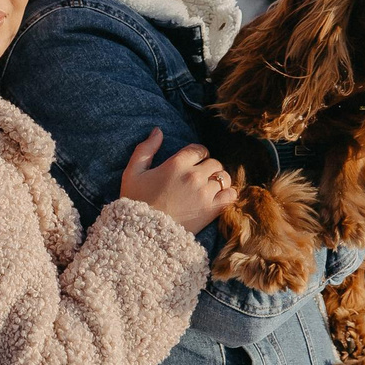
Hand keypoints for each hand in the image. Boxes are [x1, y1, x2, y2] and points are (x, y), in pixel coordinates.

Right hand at [119, 128, 235, 234]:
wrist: (143, 234)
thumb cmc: (136, 202)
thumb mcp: (133, 172)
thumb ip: (145, 149)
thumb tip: (158, 130)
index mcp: (176, 164)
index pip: (199, 149)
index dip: (197, 155)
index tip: (193, 163)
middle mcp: (193, 176)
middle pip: (213, 162)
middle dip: (208, 167)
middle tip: (199, 177)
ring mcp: (204, 193)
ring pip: (223, 177)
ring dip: (218, 180)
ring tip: (209, 188)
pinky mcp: (212, 210)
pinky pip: (231, 194)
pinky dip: (227, 194)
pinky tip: (217, 198)